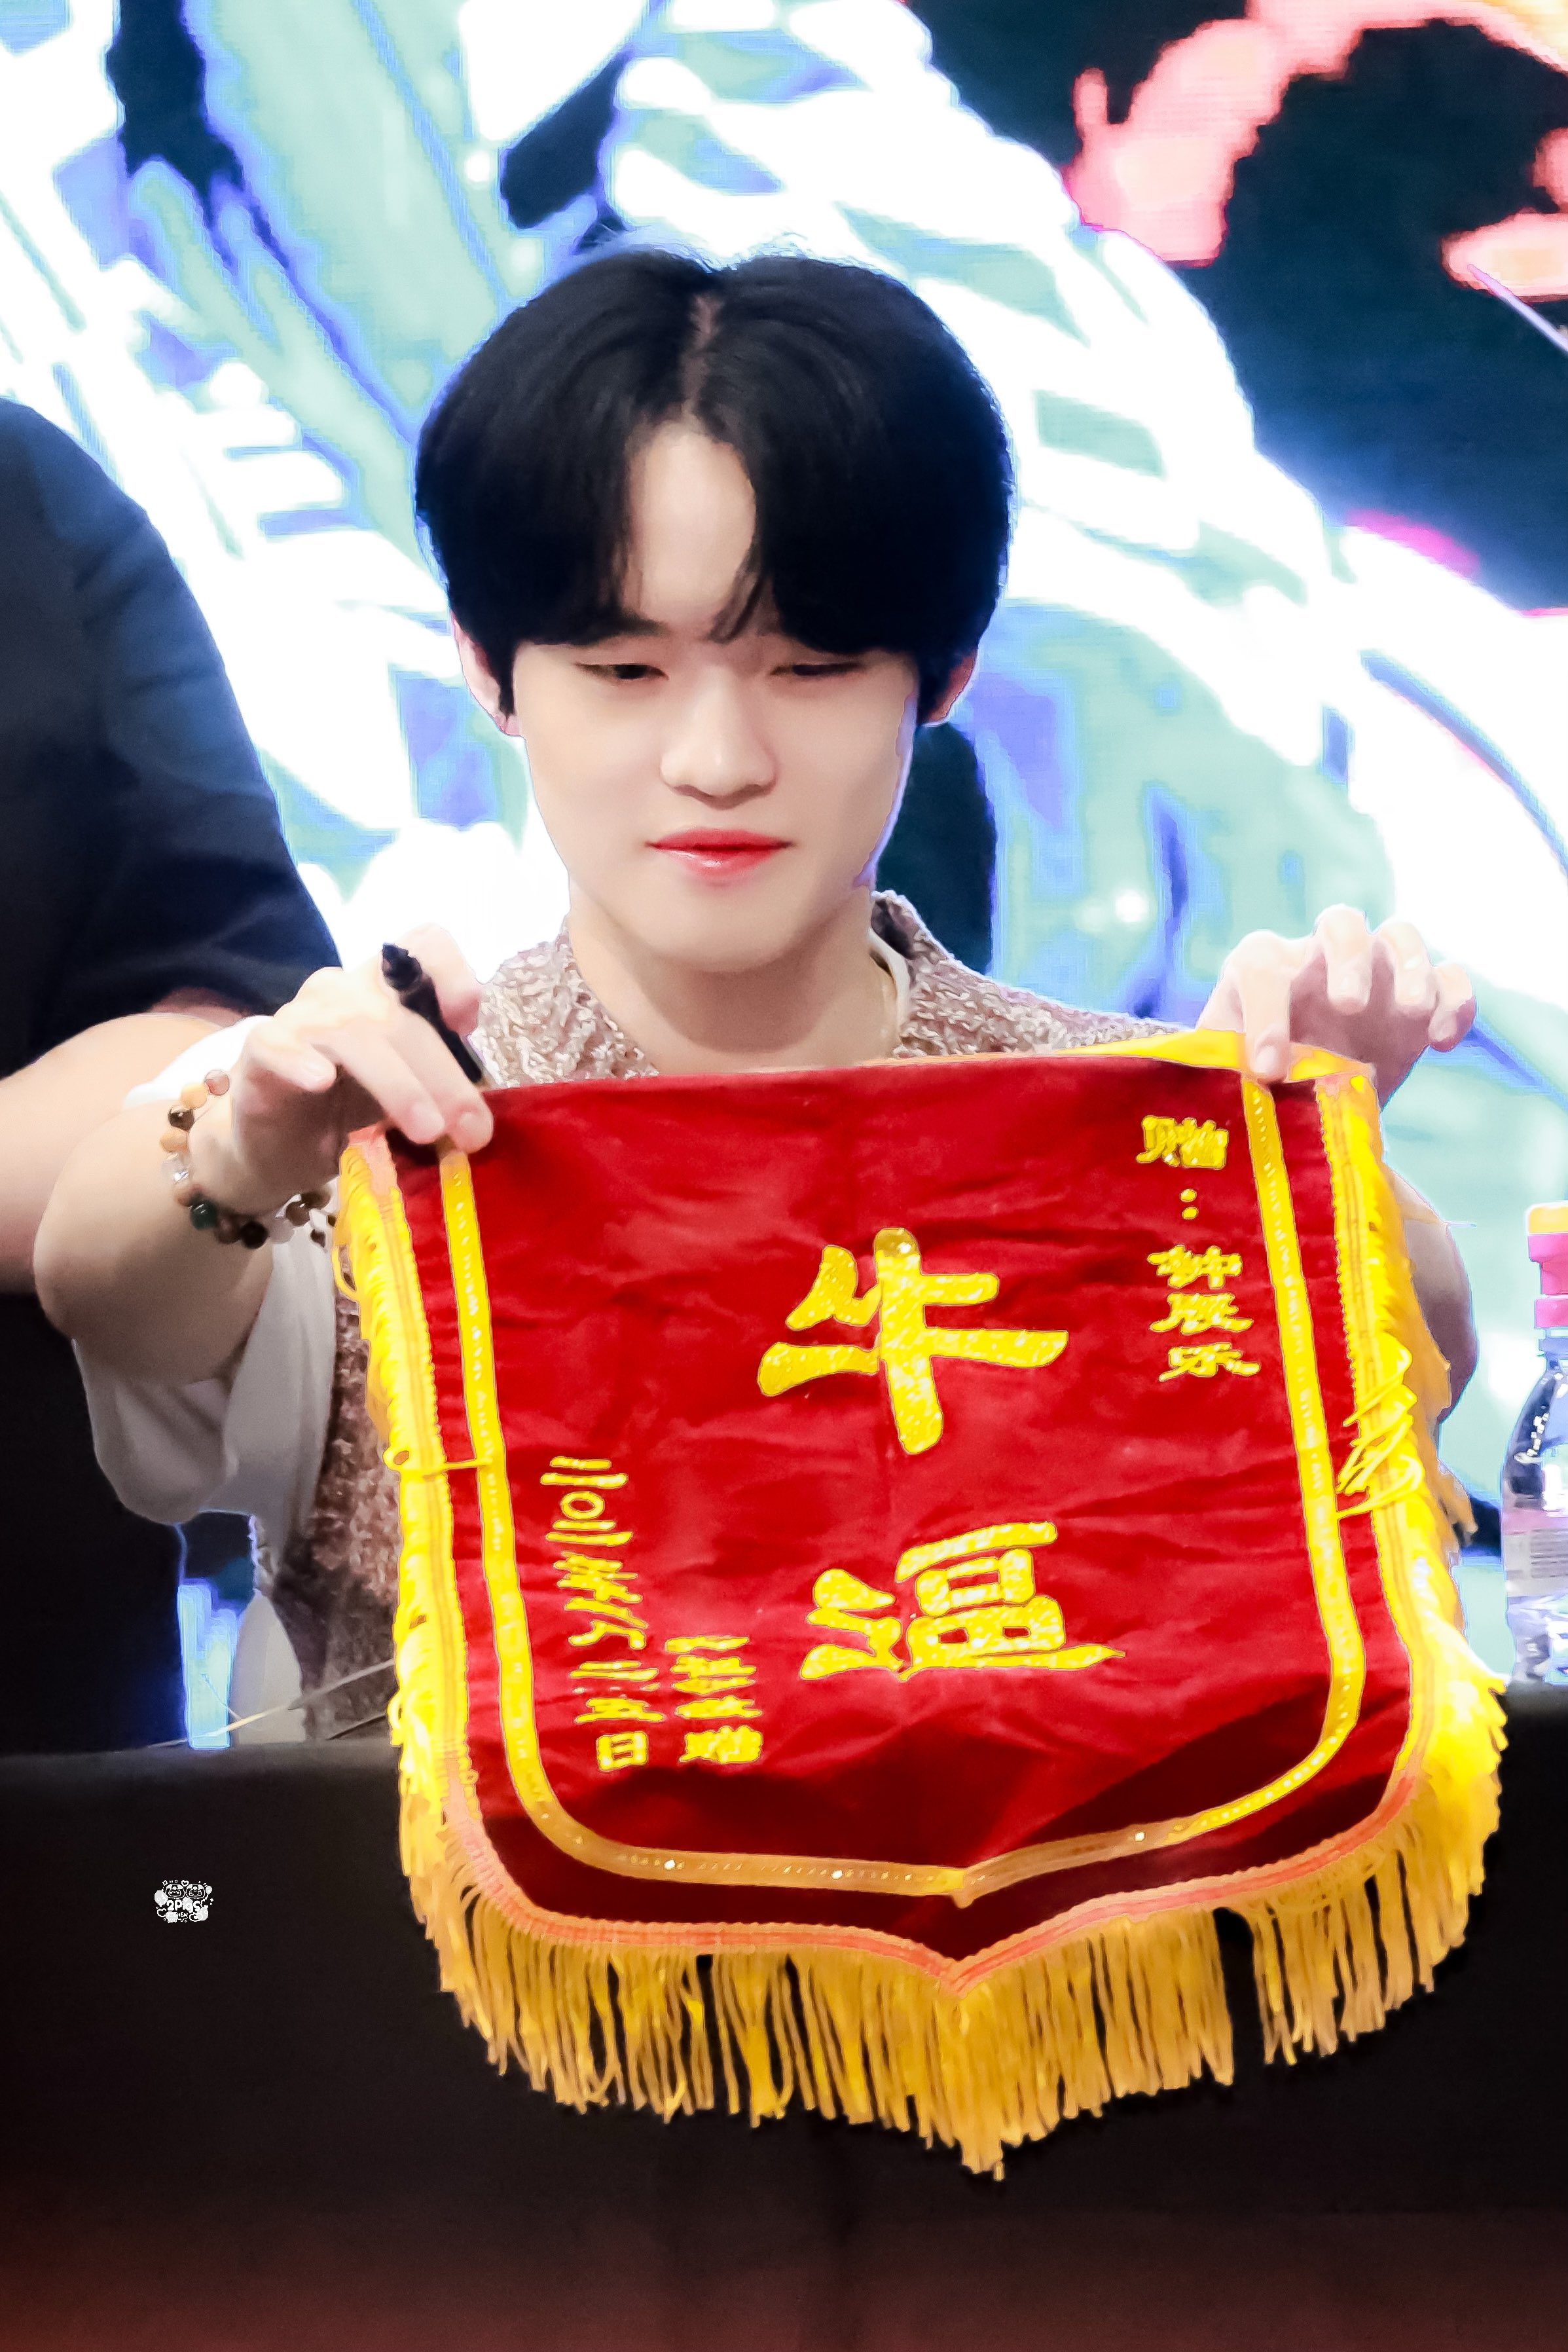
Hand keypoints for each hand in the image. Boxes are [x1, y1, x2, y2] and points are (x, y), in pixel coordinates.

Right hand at [196, 925, 492, 1212]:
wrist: (280, 1146)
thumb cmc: (350, 1111)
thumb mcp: (408, 1098)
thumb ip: (440, 1090)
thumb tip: (479, 1120)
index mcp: (389, 991)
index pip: (424, 945)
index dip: (452, 973)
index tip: (468, 1025)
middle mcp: (346, 990)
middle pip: (399, 1014)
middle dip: (443, 1076)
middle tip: (471, 1130)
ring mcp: (302, 1016)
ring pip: (353, 1032)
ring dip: (397, 1083)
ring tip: (426, 1130)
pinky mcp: (261, 1049)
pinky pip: (279, 1044)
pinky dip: (301, 1060)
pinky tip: (320, 1082)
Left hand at [1199, 907, 1474, 1100]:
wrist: (1300, 1100)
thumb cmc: (1251, 1083)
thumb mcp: (1227, 1080)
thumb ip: (1224, 1077)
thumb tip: (1230, 1094)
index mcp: (1263, 968)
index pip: (1261, 968)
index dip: (1263, 1014)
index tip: (1267, 1069)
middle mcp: (1320, 957)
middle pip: (1341, 922)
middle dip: (1348, 958)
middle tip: (1349, 1005)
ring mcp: (1377, 973)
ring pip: (1402, 935)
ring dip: (1412, 967)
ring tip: (1414, 1014)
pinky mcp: (1420, 1000)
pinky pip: (1450, 978)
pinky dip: (1454, 1000)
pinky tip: (1440, 1041)